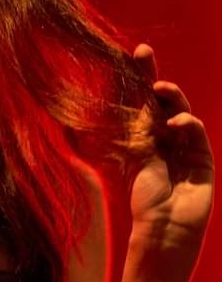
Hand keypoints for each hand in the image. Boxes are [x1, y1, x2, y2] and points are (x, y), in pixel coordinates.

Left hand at [129, 45, 213, 247]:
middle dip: (153, 75)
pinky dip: (187, 123)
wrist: (162, 228)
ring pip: (181, 110)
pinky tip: (175, 123)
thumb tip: (79, 113)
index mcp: (147, 135)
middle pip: (162, 99)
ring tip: (160, 88)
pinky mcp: (202, 158)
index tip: (135, 52)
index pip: (143, 99)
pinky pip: (196, 132)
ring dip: (171, 96)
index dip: (140, 76)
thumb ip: (118, 135)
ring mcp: (187, 145)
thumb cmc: (143, 198)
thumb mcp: (126, 159)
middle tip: (142, 54)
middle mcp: (167, 136)